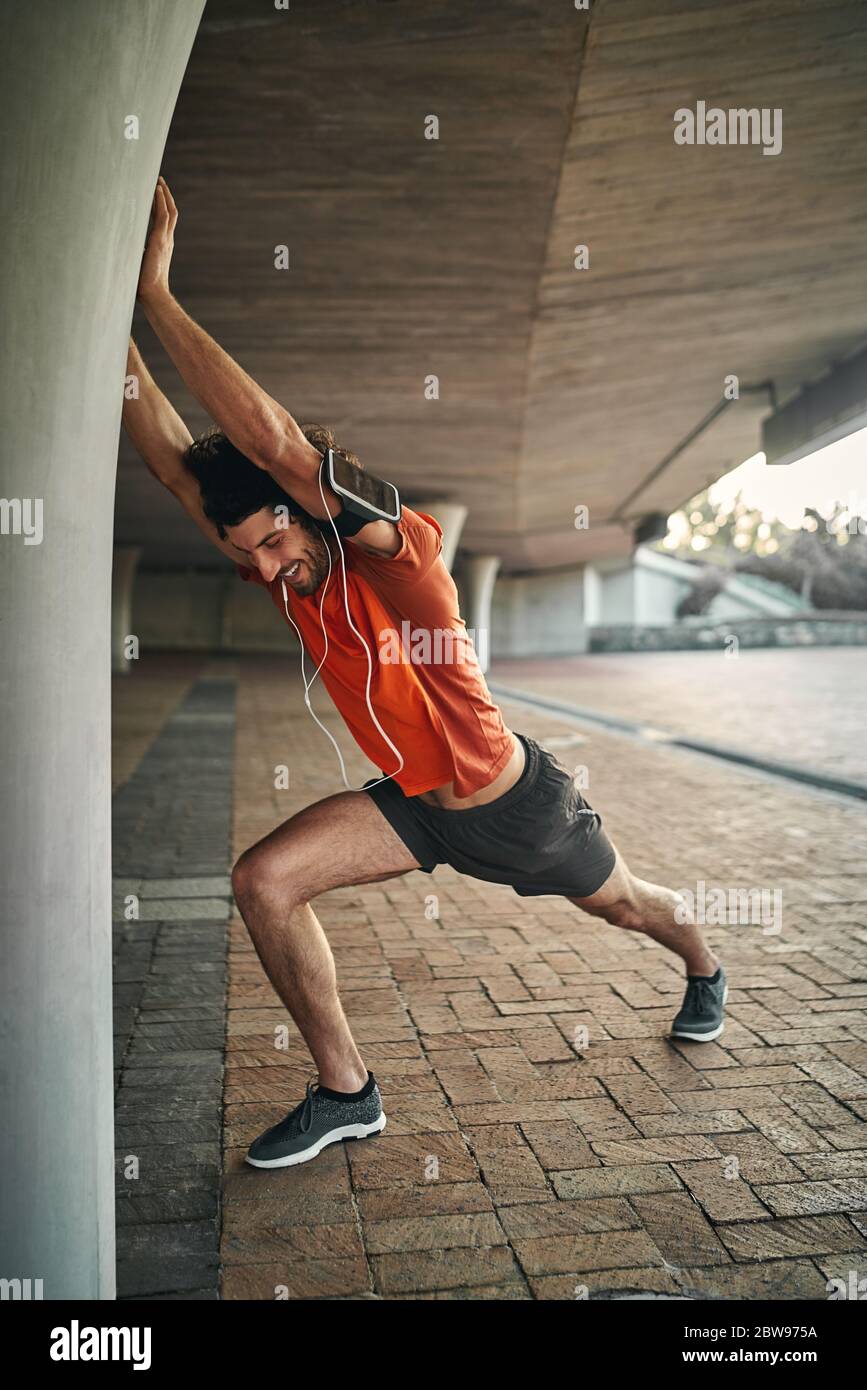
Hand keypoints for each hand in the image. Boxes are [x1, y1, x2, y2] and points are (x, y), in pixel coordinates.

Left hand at [137, 176, 177, 302]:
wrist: (152, 294)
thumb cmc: (143, 285)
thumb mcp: (136, 263)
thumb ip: (133, 252)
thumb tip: (118, 247)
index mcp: (162, 246)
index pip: (164, 222)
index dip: (160, 207)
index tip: (155, 194)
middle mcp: (167, 241)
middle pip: (170, 213)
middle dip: (165, 197)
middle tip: (159, 182)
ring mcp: (165, 240)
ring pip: (169, 211)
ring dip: (164, 195)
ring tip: (159, 181)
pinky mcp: (160, 240)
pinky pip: (164, 215)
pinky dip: (161, 201)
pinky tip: (157, 189)